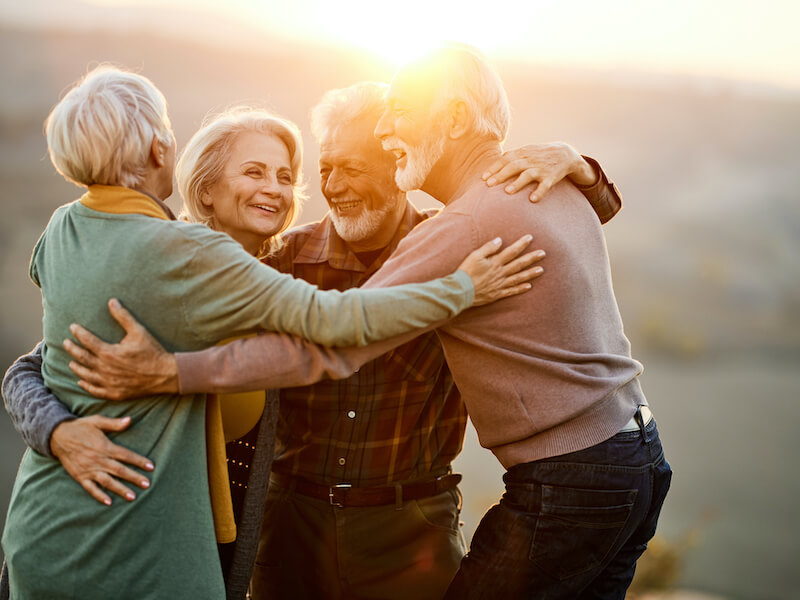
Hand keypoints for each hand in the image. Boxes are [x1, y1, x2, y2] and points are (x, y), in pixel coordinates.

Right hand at [50, 415, 153, 505]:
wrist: (57, 436)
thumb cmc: (81, 427)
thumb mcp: (97, 421)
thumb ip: (114, 423)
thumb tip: (130, 420)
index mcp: (105, 447)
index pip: (126, 455)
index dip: (139, 461)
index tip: (151, 467)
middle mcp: (98, 460)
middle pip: (120, 470)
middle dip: (134, 478)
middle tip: (147, 484)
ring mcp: (88, 470)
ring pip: (107, 482)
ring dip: (120, 489)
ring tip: (132, 497)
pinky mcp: (79, 476)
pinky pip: (90, 488)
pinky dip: (99, 496)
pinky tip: (108, 502)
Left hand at [63, 298, 178, 399]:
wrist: (165, 374)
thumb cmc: (152, 351)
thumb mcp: (139, 331)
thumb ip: (123, 317)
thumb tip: (112, 301)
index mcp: (109, 353)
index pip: (87, 341)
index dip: (78, 333)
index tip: (73, 327)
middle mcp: (105, 369)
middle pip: (82, 358)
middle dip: (72, 349)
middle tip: (65, 343)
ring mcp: (109, 382)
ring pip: (86, 375)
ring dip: (76, 367)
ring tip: (71, 362)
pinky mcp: (115, 393)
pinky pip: (95, 390)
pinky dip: (86, 385)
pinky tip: (81, 381)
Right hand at [458, 235, 544, 305]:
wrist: (461, 290)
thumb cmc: (466, 271)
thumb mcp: (475, 255)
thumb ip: (488, 248)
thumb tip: (500, 240)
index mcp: (495, 262)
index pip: (512, 251)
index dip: (521, 244)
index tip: (531, 238)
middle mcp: (500, 273)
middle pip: (519, 264)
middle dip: (531, 258)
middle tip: (543, 253)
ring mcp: (500, 284)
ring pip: (518, 278)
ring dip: (530, 274)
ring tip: (541, 270)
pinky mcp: (497, 294)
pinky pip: (511, 291)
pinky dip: (520, 289)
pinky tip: (529, 286)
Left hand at [483, 142, 597, 201]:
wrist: (565, 154)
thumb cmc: (540, 155)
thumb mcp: (526, 151)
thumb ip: (511, 156)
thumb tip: (493, 164)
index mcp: (522, 154)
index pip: (505, 159)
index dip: (494, 168)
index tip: (483, 178)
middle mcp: (530, 160)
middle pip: (513, 166)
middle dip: (501, 175)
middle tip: (489, 185)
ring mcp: (541, 169)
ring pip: (528, 175)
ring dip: (517, 183)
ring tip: (507, 192)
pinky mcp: (551, 177)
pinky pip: (545, 185)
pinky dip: (539, 192)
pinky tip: (532, 199)